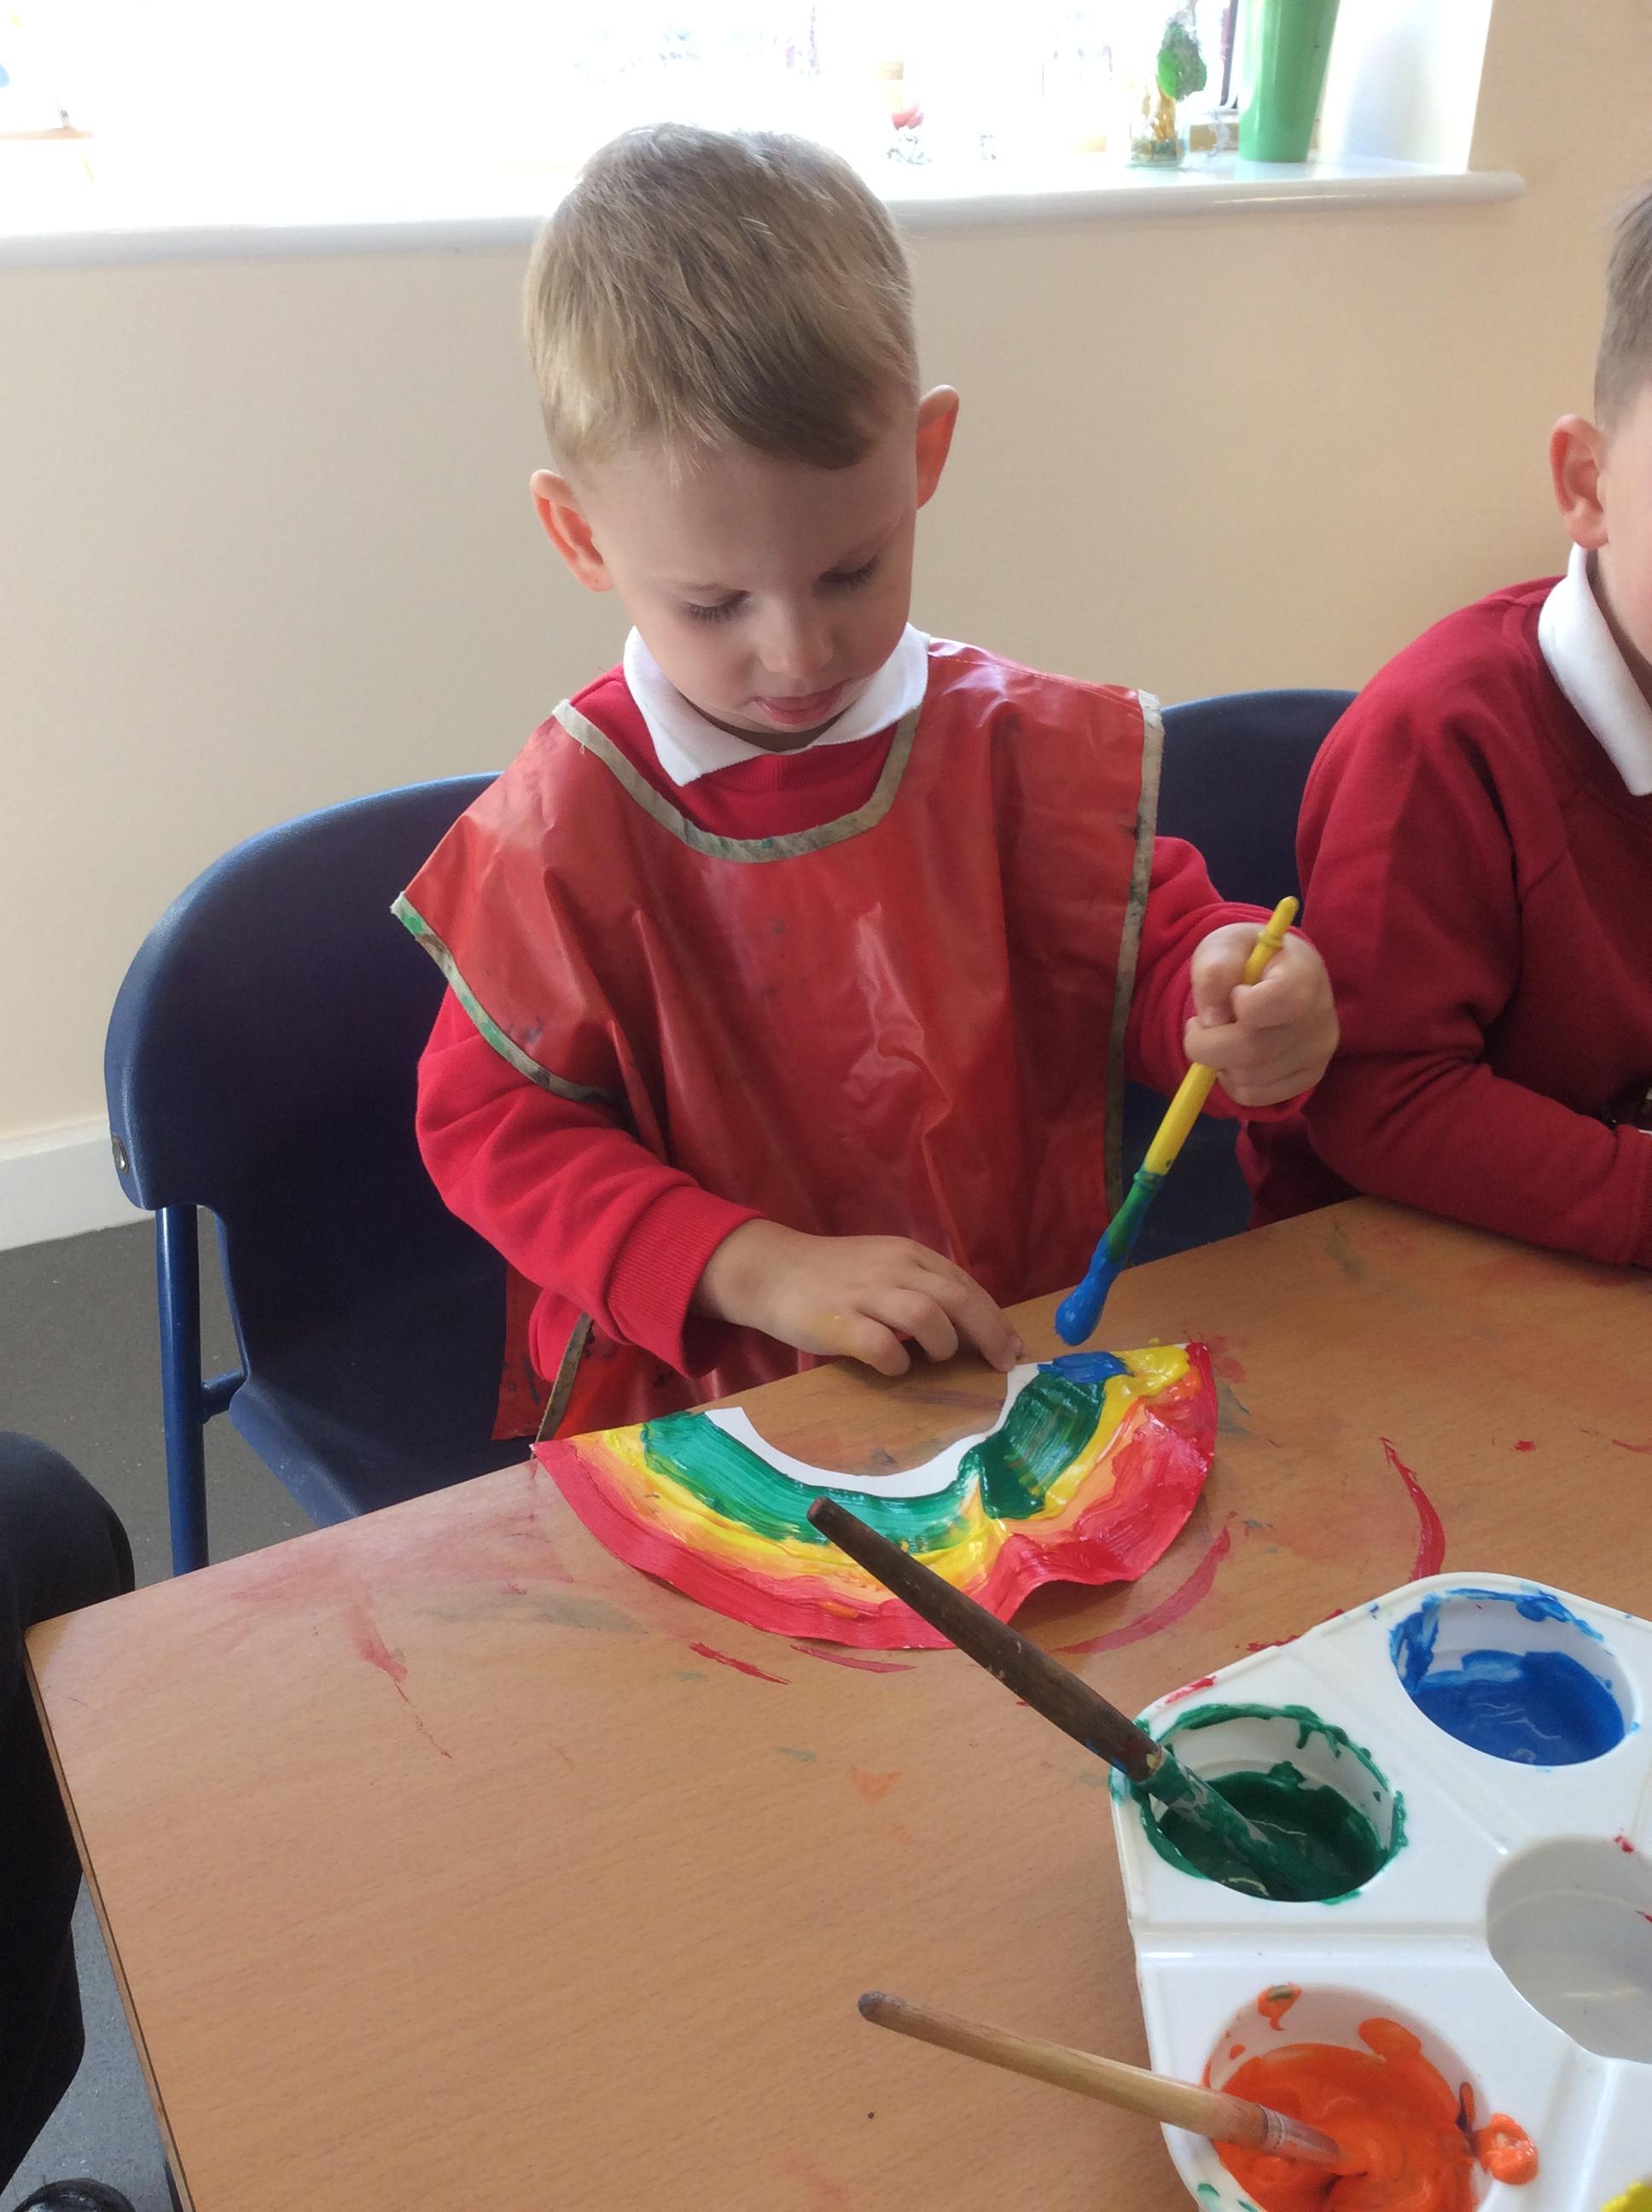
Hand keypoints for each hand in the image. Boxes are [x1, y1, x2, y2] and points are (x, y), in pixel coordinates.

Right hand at [693, 1220, 1023, 1377]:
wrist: (771, 1270)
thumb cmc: (832, 1276)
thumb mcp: (884, 1265)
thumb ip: (921, 1285)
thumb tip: (969, 1325)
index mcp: (909, 1255)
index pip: (965, 1284)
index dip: (994, 1318)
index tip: (1011, 1347)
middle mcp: (893, 1268)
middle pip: (957, 1299)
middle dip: (988, 1334)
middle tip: (1000, 1364)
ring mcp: (865, 1293)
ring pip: (926, 1315)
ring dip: (942, 1344)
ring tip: (935, 1357)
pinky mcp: (838, 1322)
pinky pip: (882, 1346)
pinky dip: (897, 1362)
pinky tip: (893, 1367)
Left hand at [1183, 924, 1337, 1108]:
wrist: (1266, 975)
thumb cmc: (1244, 957)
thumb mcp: (1221, 947)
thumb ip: (1213, 972)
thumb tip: (1212, 1021)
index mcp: (1305, 971)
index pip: (1284, 999)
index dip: (1244, 1003)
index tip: (1235, 993)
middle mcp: (1322, 1013)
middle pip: (1256, 1049)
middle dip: (1209, 1043)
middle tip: (1199, 1026)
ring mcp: (1319, 1050)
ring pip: (1251, 1078)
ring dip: (1218, 1063)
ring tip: (1220, 1036)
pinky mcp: (1308, 1077)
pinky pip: (1255, 1096)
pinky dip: (1231, 1082)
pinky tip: (1233, 1057)